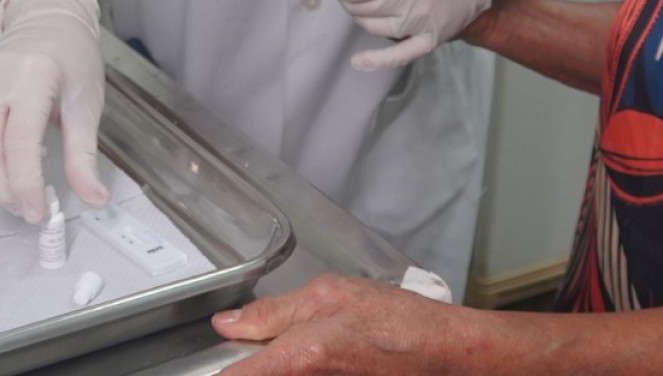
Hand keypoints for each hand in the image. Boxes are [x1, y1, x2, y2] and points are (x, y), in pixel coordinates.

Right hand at [0, 0, 108, 222]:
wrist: (47, 17)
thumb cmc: (73, 57)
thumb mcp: (87, 103)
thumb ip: (84, 155)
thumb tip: (94, 199)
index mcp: (34, 77)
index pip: (20, 144)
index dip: (26, 185)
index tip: (38, 212)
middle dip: (2, 190)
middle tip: (25, 211)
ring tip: (18, 194)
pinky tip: (4, 168)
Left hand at [213, 275, 474, 374]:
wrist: (444, 356)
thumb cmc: (398, 324)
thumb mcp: (331, 295)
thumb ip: (273, 312)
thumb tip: (228, 324)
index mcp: (297, 359)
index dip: (222, 369)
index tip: (218, 358)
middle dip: (252, 366)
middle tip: (253, 352)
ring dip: (271, 367)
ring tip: (299, 352)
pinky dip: (295, 372)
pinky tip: (312, 361)